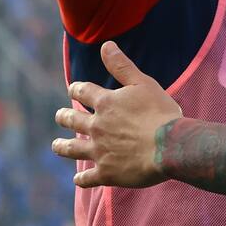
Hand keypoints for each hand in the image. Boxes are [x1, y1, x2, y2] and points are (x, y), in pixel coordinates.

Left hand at [52, 41, 181, 187]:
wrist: (169, 146)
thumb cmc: (160, 113)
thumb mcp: (143, 83)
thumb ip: (122, 66)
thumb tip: (106, 45)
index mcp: (105, 103)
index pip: (83, 92)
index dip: (77, 89)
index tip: (74, 89)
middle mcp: (96, 127)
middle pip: (72, 120)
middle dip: (64, 117)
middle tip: (60, 116)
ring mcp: (99, 151)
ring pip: (72, 149)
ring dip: (62, 147)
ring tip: (55, 146)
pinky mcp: (106, 172)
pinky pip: (88, 178)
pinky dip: (82, 179)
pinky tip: (78, 180)